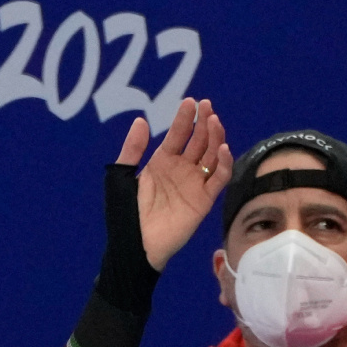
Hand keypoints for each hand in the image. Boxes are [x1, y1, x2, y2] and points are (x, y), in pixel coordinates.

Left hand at [118, 97, 230, 271]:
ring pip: (212, 155)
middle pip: (199, 141)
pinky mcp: (204, 200)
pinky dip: (224, 164)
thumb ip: (132, 149)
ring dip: (215, 137)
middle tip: (208, 106)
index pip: (178, 134)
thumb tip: (141, 120)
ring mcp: (195, 183)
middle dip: (204, 122)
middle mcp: (182, 169)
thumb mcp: (122, 176)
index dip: (184, 118)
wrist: (134, 244)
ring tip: (215, 121)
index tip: (190, 101)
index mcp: (162, 161)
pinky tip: (222, 148)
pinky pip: (219, 179)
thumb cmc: (124, 213)